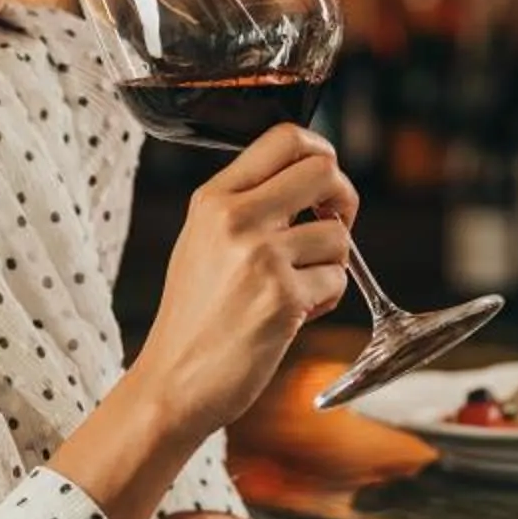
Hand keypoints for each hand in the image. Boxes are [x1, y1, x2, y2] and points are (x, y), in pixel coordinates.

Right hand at [133, 124, 357, 441]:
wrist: (173, 382)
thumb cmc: (195, 317)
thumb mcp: (203, 242)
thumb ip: (249, 206)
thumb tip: (315, 183)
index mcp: (213, 199)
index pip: (285, 137)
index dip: (321, 152)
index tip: (324, 186)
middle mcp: (235, 218)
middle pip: (324, 170)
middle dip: (344, 199)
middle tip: (333, 225)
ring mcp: (260, 256)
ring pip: (338, 234)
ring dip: (331, 264)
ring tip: (296, 289)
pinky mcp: (284, 296)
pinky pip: (338, 280)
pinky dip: (326, 300)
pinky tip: (293, 316)